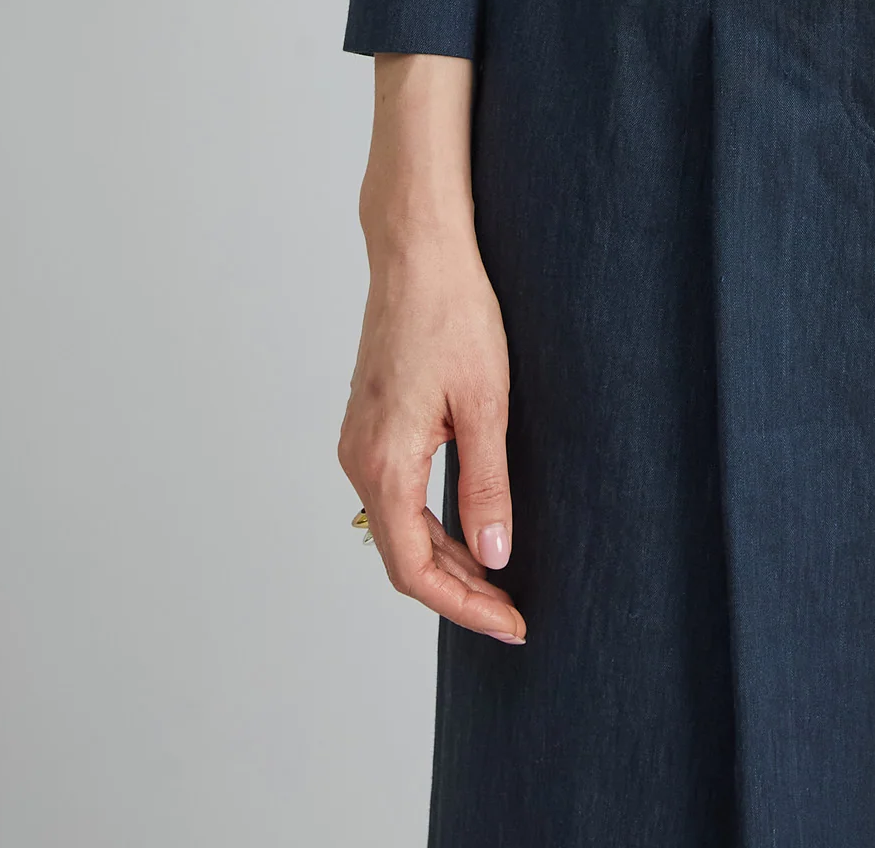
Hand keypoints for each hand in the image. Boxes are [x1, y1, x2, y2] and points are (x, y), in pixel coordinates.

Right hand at [337, 53, 524, 643]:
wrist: (417, 252)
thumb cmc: (452, 314)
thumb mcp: (485, 402)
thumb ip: (487, 484)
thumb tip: (495, 555)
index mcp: (384, 463)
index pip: (415, 569)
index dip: (464, 605)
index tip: (511, 622)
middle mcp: (359, 459)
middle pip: (403, 555)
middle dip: (460, 589)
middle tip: (515, 609)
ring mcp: (360, 442)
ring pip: (398, 526)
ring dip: (446, 557)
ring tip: (500, 576)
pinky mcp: (371, 424)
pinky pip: (396, 494)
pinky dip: (431, 522)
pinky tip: (469, 524)